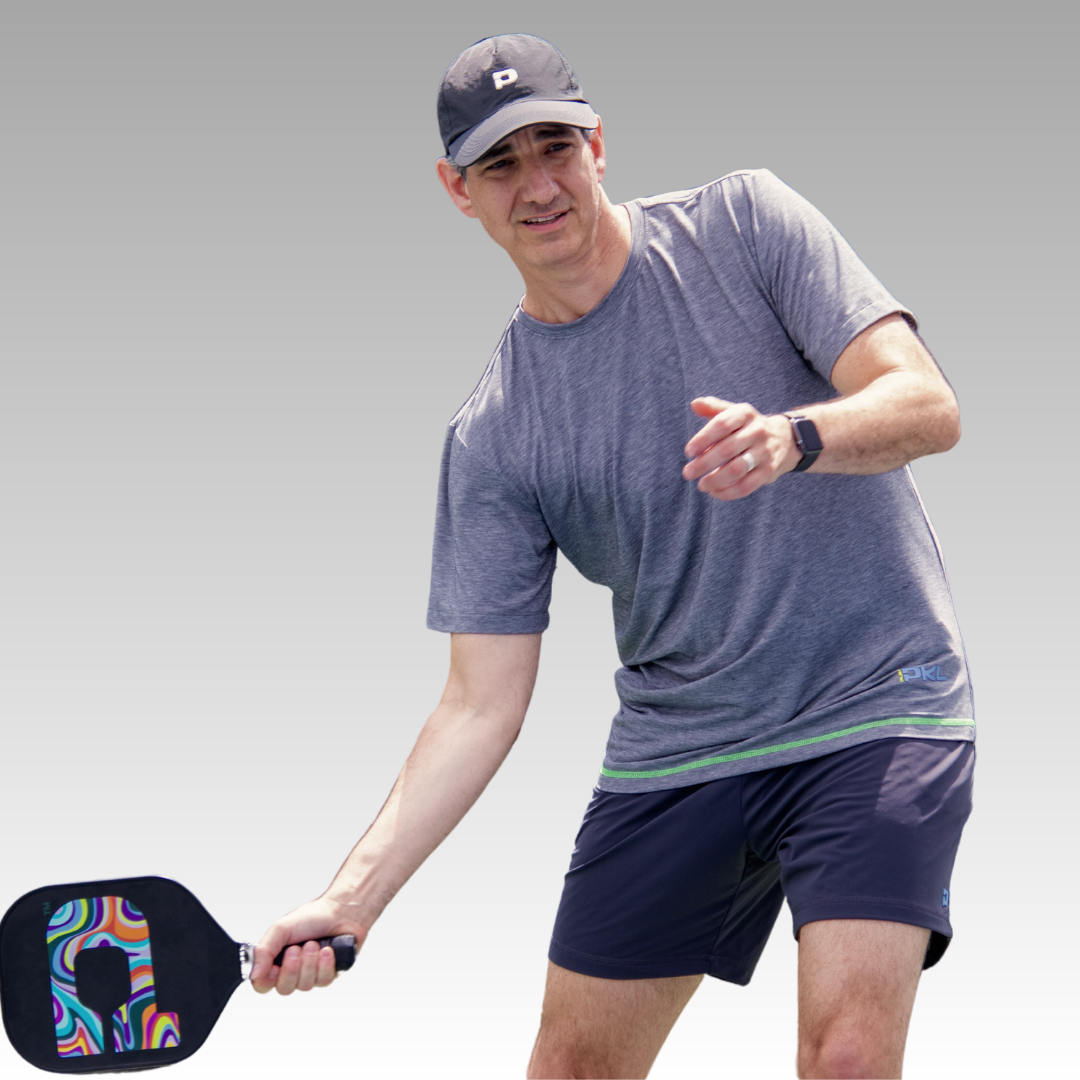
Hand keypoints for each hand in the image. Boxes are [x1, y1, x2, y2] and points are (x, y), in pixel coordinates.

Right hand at [251, 892, 367, 995]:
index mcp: (276, 960)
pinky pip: (323, 981)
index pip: (262, 984)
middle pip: (284, 988)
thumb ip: (264, 951)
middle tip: (297, 948)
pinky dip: (325, 964)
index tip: (274, 967)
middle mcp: (292, 971)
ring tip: (314, 943)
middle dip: (293, 968)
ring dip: (310, 962)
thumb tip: (253, 974)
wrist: (340, 911)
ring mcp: (311, 975)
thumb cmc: (311, 917)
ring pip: (305, 986)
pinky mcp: (328, 975)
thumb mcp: (281, 929)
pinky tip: (328, 950)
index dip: (266, 980)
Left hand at [682, 398, 800, 499]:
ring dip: (716, 479)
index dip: (703, 438)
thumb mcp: (734, 413)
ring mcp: (764, 452)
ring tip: (701, 485)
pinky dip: (729, 492)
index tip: (689, 452)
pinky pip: (748, 485)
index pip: (722, 424)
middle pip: (727, 449)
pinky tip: (715, 492)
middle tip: (688, 473)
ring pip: (738, 469)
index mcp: (745, 414)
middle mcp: (757, 431)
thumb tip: (695, 404)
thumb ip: (713, 408)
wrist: (785, 438)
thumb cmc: (748, 427)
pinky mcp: (769, 471)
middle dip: (704, 463)